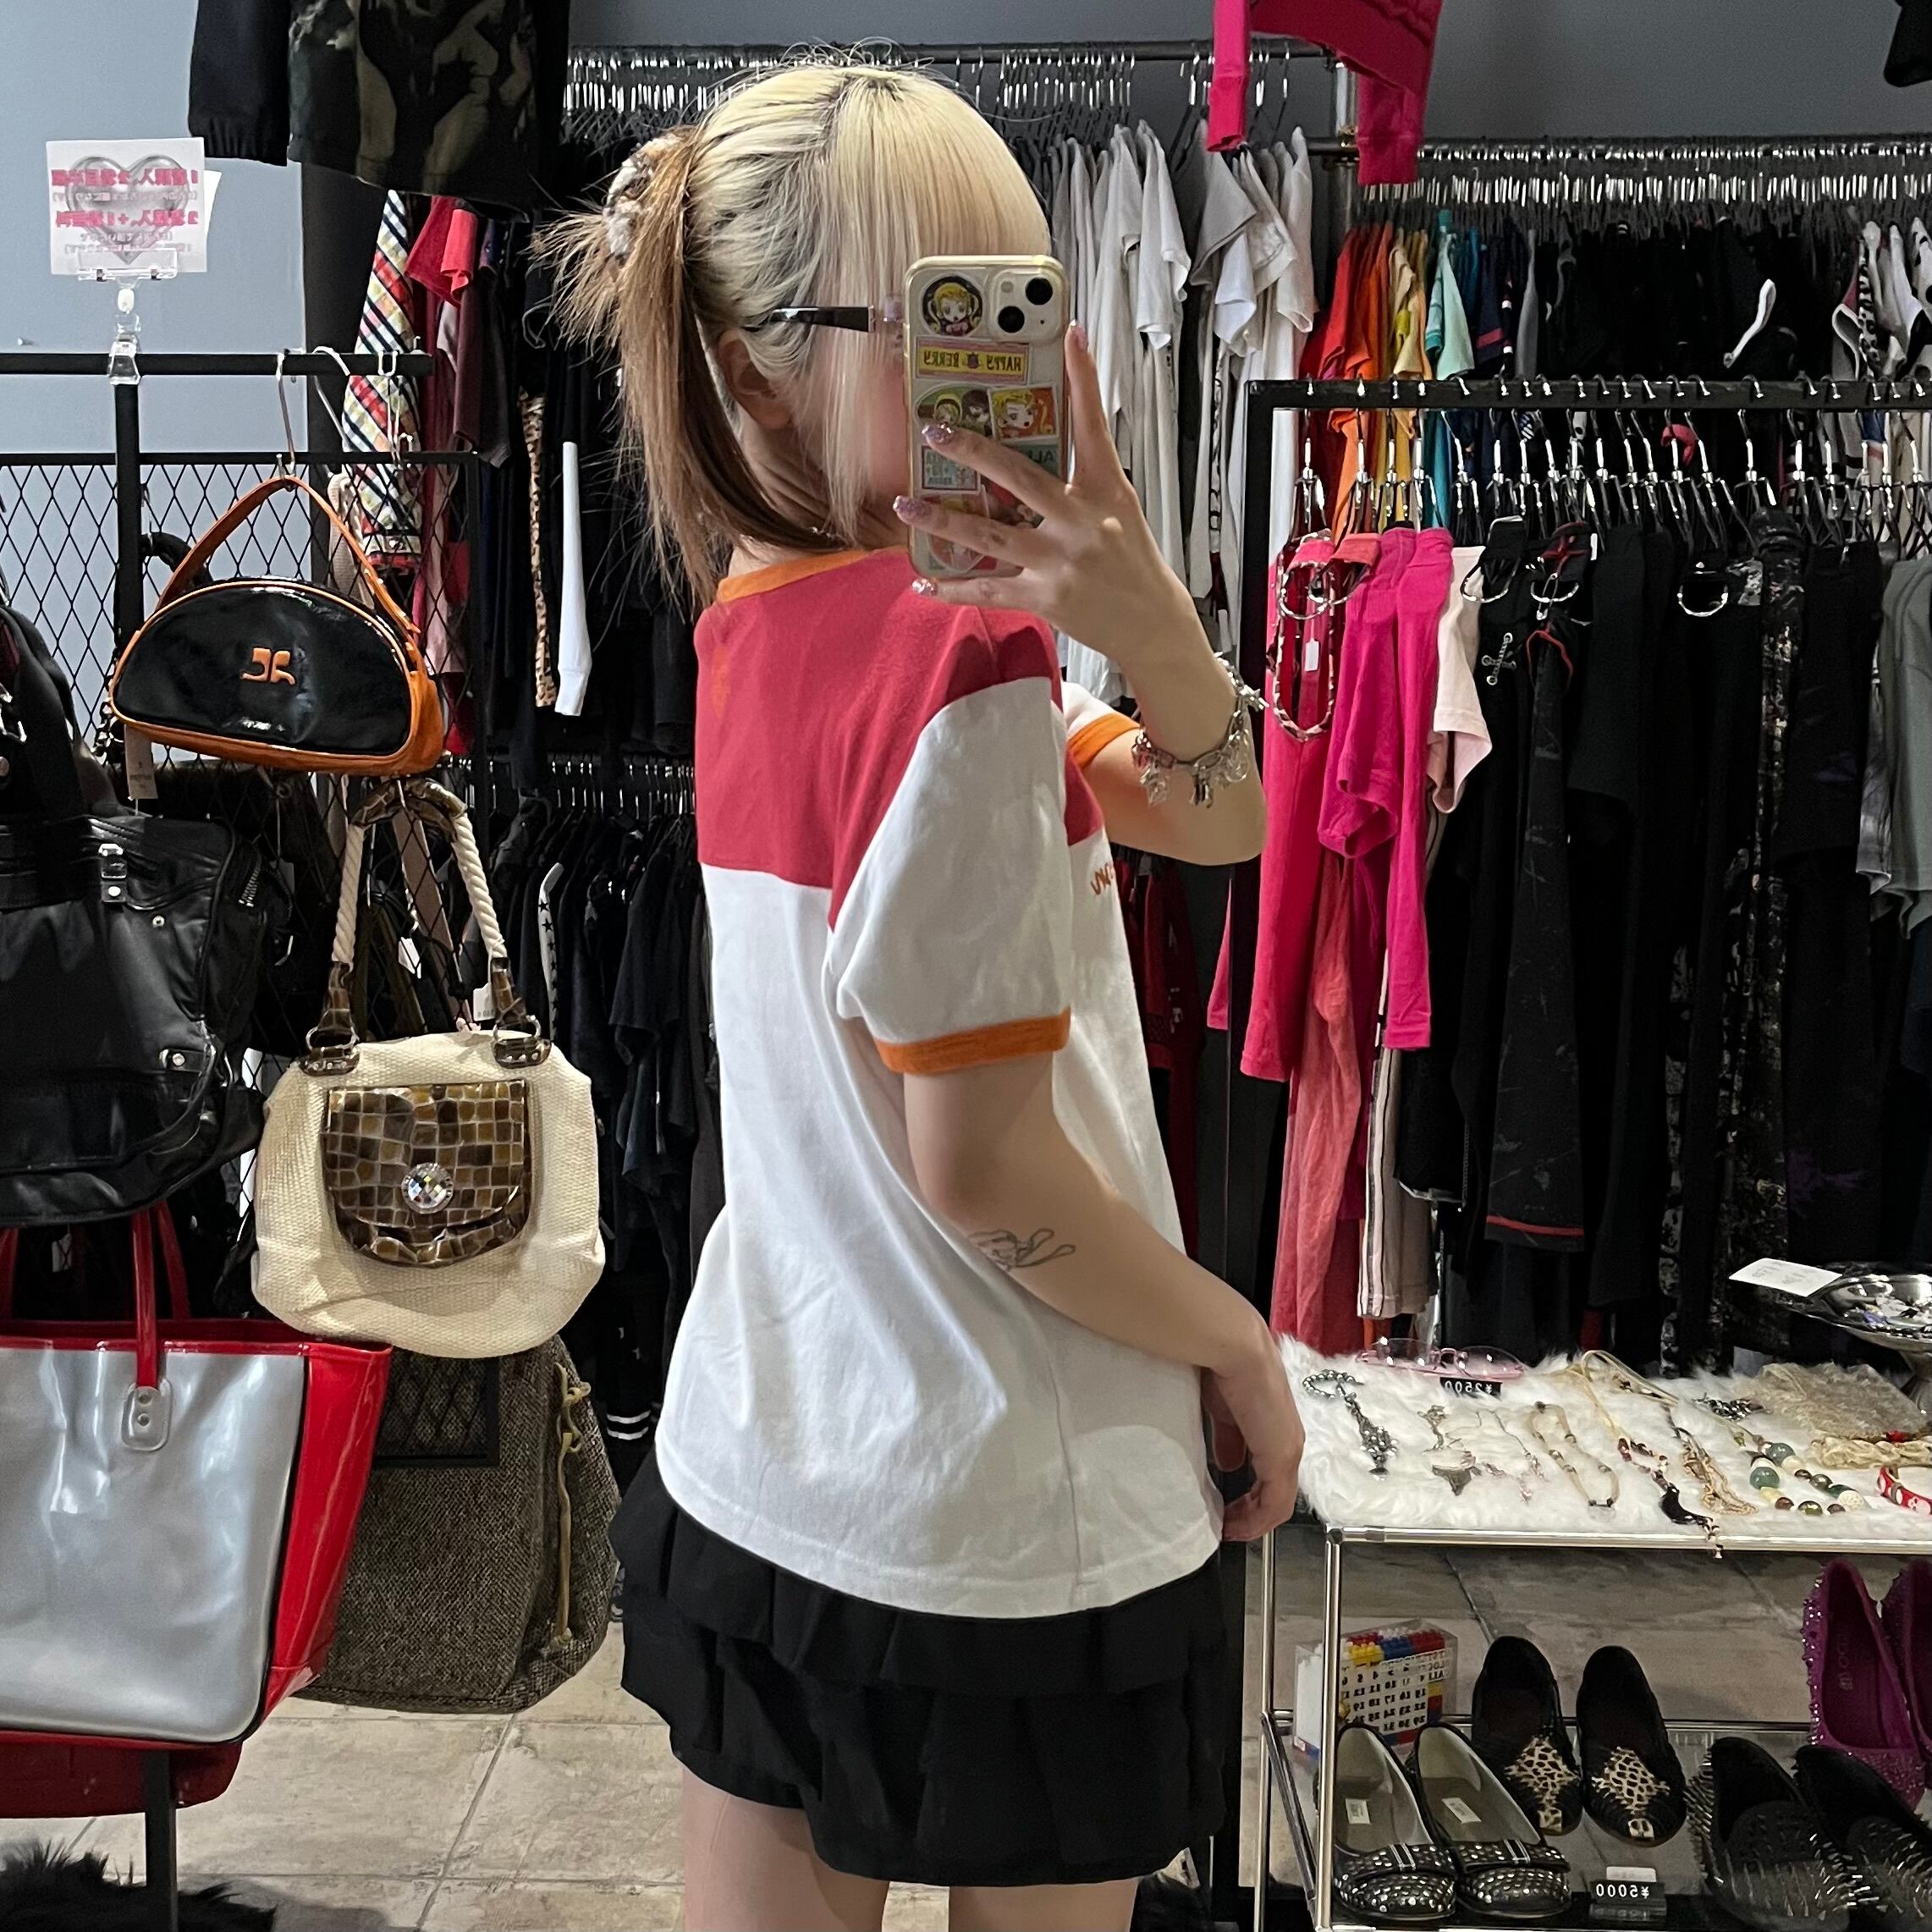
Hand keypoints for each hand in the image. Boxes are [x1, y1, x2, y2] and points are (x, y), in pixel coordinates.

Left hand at [892, 324, 1203, 682]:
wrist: (1152, 622)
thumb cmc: (1132, 560)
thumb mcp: (1119, 507)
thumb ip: (1082, 477)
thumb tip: (1037, 448)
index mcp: (1105, 490)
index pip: (1092, 425)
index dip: (1083, 378)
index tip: (1069, 334)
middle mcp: (1081, 522)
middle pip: (1019, 477)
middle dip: (973, 452)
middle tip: (933, 430)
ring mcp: (1061, 561)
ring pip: (990, 536)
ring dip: (942, 521)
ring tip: (905, 506)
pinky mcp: (1046, 597)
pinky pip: (989, 592)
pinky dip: (953, 589)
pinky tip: (923, 582)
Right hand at [1204, 1327, 1303, 1540]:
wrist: (1234, 1347)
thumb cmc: (1223, 1367)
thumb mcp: (1223, 1411)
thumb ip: (1229, 1438)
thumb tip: (1227, 1463)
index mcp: (1275, 1430)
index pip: (1269, 1476)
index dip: (1248, 1499)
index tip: (1224, 1510)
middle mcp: (1288, 1443)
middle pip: (1275, 1496)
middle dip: (1249, 1515)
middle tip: (1224, 1527)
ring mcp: (1287, 1450)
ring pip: (1276, 1504)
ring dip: (1250, 1522)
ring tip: (1225, 1531)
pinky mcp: (1280, 1456)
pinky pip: (1273, 1503)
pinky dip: (1254, 1521)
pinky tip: (1232, 1526)